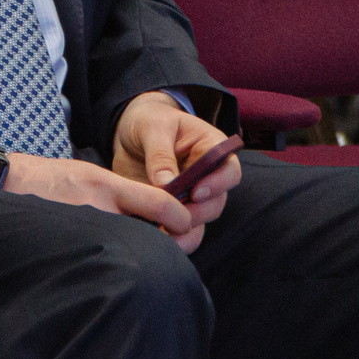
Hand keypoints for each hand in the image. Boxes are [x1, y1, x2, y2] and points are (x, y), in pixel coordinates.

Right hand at [0, 146, 200, 250]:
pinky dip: (116, 260)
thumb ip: (121, 192)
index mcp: (105, 184)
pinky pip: (103, 257)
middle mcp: (97, 206)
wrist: (7, 182)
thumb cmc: (51, 178)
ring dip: (142, 252)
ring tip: (146, 253)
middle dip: (167, 241)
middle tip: (174, 242)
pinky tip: (116, 260)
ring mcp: (83, 226)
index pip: (159, 202)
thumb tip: (159, 211)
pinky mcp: (68, 245)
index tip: (186, 223)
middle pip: (149, 233)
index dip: (180, 217)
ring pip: (128, 246)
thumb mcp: (90, 173)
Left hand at [111, 91, 241, 250]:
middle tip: (175, 218)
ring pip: (200, 219)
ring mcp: (192, 195)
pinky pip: (181, 229)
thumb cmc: (148, 121)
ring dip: (185, 228)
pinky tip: (154, 237)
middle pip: (216, 202)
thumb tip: (165, 183)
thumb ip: (160, 153)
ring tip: (163, 230)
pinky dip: (171, 235)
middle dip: (198, 212)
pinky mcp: (175, 209)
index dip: (218, 184)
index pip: (229, 170)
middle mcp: (208, 176)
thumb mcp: (152, 127)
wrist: (129, 134)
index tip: (195, 193)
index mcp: (212, 148)